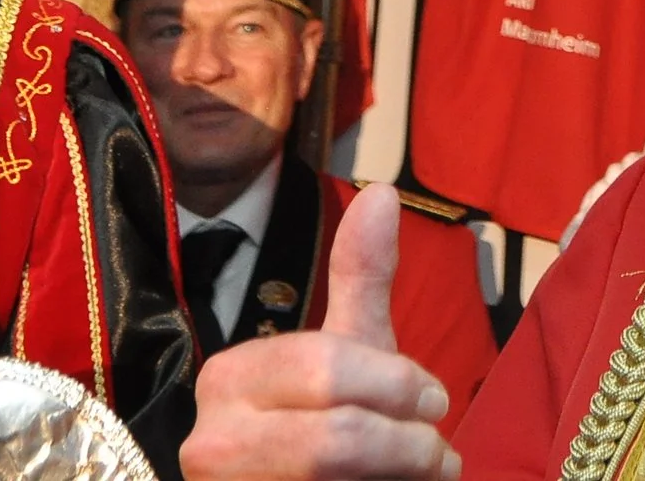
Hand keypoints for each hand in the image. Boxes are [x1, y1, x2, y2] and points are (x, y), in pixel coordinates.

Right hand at [182, 183, 461, 480]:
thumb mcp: (347, 353)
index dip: (396, 384)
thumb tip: (383, 193)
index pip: (326, 367)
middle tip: (434, 449)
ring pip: (333, 475)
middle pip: (334, 436)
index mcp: (228, 379)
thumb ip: (360, 279)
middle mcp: (209, 443)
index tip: (433, 402)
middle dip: (404, 442)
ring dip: (398, 474)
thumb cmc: (326, 431)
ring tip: (421, 472)